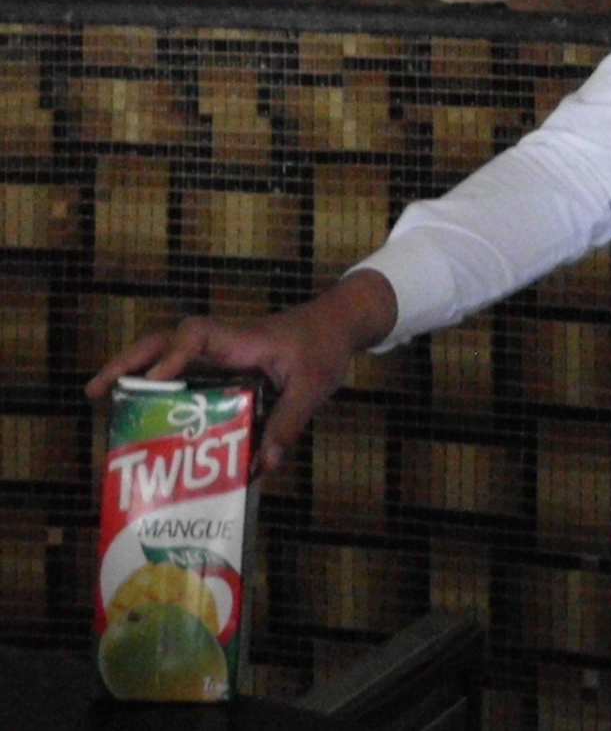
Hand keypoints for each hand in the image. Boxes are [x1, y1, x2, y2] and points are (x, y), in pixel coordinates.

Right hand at [84, 270, 398, 478]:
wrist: (337, 323)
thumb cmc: (324, 348)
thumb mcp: (313, 387)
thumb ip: (288, 424)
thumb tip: (261, 467)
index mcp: (241, 341)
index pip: (197, 337)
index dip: (171, 358)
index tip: (152, 382)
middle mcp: (223, 343)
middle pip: (165, 340)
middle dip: (129, 362)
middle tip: (94, 392)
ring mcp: (220, 351)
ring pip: (168, 352)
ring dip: (135, 371)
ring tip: (101, 400)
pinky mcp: (223, 362)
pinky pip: (183, 369)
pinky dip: (158, 384)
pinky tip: (143, 411)